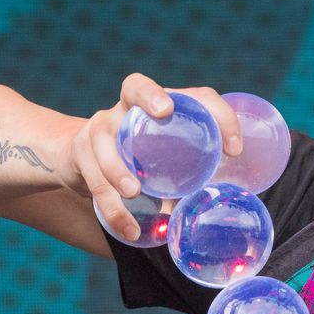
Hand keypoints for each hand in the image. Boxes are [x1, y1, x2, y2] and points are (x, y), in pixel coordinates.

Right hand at [68, 72, 243, 240]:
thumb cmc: (139, 163)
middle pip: (136, 86)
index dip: (217, 113)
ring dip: (119, 166)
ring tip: (134, 192)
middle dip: (150, 95)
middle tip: (164, 112)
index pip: (195, 96)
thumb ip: (190, 178)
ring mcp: (100, 126)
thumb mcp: (167, 164)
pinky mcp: (80, 151)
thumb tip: (219, 209)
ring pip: (106, 140)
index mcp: (161, 109)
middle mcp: (127, 108)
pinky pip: (94, 177)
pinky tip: (127, 227)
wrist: (79, 161)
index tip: (234, 149)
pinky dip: (112, 206)